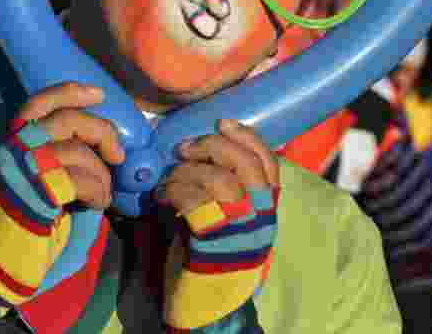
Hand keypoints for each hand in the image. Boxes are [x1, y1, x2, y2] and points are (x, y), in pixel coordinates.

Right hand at [16, 82, 124, 209]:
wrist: (1, 259)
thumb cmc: (27, 218)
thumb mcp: (40, 177)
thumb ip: (58, 154)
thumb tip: (102, 144)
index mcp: (13, 141)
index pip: (39, 103)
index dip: (70, 93)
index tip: (99, 94)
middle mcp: (14, 149)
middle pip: (67, 120)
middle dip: (101, 133)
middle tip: (118, 155)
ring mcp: (22, 169)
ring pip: (77, 152)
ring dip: (101, 174)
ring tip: (104, 193)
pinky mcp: (35, 192)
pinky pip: (80, 180)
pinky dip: (98, 192)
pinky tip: (98, 203)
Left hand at [156, 119, 279, 330]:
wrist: (204, 311)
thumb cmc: (206, 261)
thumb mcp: (220, 220)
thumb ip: (216, 189)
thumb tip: (188, 151)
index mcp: (266, 210)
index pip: (269, 162)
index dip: (247, 136)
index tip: (222, 121)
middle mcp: (261, 219)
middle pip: (247, 164)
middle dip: (213, 146)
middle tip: (184, 148)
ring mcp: (242, 233)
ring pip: (222, 181)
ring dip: (189, 171)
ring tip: (169, 179)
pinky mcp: (216, 246)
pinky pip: (198, 204)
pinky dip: (175, 191)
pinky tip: (162, 197)